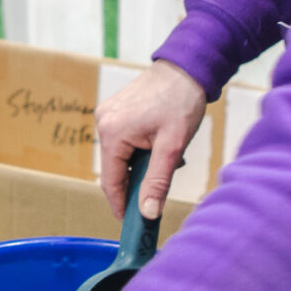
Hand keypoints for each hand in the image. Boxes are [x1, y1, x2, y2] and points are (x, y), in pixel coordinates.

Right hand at [97, 60, 207, 221]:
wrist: (187, 67)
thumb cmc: (181, 101)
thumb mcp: (172, 146)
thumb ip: (157, 181)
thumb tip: (148, 213)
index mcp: (112, 132)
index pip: (111, 181)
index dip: (121, 205)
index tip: (132, 223)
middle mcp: (103, 122)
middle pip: (115, 169)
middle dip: (137, 181)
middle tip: (159, 189)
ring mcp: (108, 114)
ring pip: (120, 156)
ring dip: (140, 165)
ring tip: (167, 157)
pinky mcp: (115, 110)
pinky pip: (123, 141)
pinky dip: (139, 150)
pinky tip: (159, 144)